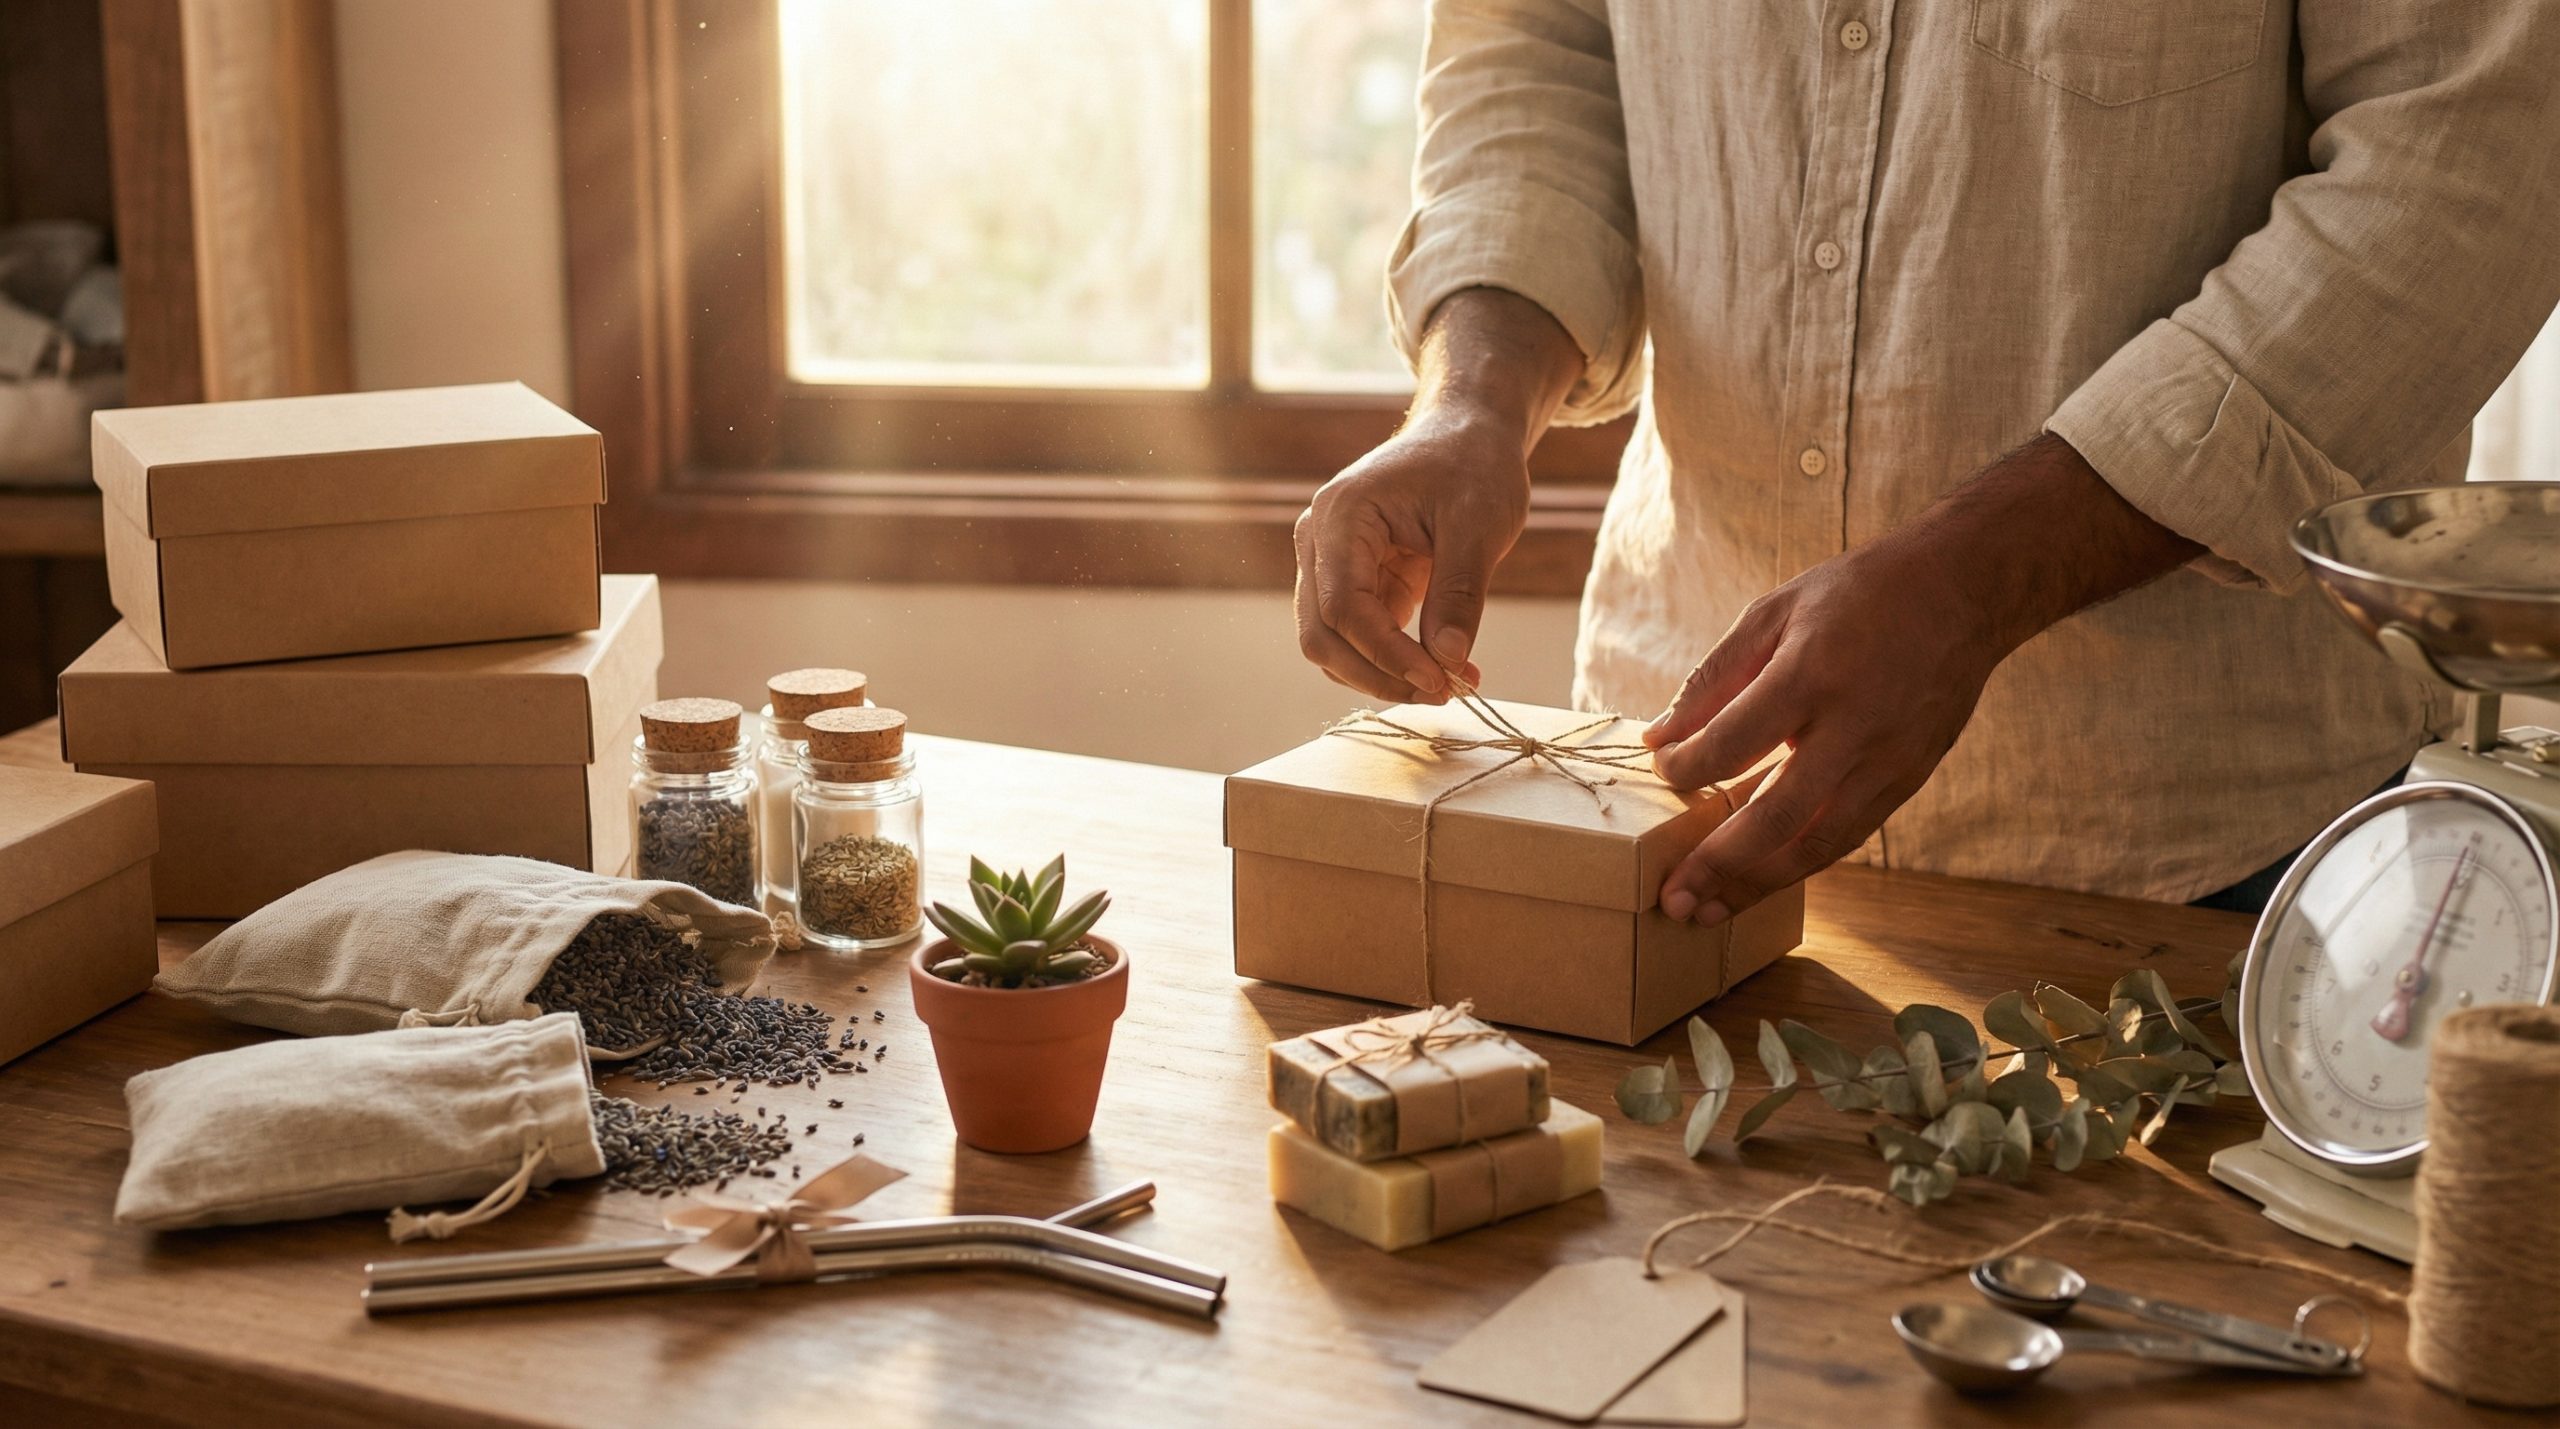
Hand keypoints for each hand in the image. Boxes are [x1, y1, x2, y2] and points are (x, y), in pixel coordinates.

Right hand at [1292, 413, 1519, 702]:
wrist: (1467, 436)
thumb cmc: (1473, 465)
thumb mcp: (1479, 525)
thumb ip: (1459, 593)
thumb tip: (1449, 660)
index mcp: (1341, 516)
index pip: (1343, 607)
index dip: (1387, 654)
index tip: (1441, 680)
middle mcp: (1319, 541)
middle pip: (1322, 634)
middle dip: (1378, 674)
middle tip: (1443, 693)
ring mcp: (1329, 564)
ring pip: (1334, 644)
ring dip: (1384, 675)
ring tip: (1449, 682)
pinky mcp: (1353, 582)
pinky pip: (1360, 636)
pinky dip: (1394, 660)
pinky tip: (1443, 667)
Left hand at [1643, 535, 2008, 924]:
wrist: (1963, 591)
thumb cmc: (1858, 595)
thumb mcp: (1775, 611)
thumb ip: (1714, 678)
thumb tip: (1659, 740)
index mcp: (1811, 674)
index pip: (1732, 743)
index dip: (1686, 768)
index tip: (1661, 772)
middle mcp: (1854, 728)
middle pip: (1775, 816)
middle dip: (1717, 864)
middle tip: (1671, 899)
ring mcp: (1889, 761)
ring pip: (1817, 843)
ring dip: (1757, 885)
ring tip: (1708, 912)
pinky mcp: (1909, 779)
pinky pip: (1847, 835)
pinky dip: (1799, 862)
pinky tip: (1759, 880)